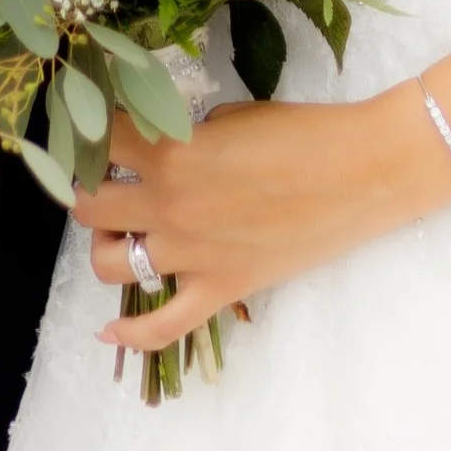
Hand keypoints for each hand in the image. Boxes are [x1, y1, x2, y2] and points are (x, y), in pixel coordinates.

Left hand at [72, 97, 450, 356]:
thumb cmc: (304, 132)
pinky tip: (108, 331)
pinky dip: (130, 335)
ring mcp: (192, 254)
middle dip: (86, 190)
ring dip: (104, 245)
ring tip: (120, 232)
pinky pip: (161, 328)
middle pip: (88, 206)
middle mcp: (170, 206)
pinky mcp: (221, 289)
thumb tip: (165, 147)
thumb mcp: (233, 115)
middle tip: (104, 182)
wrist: (364, 171)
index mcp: (171, 152)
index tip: (91, 132)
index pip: (98, 141)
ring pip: (108, 265)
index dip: (87, 133)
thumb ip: (187, 134)